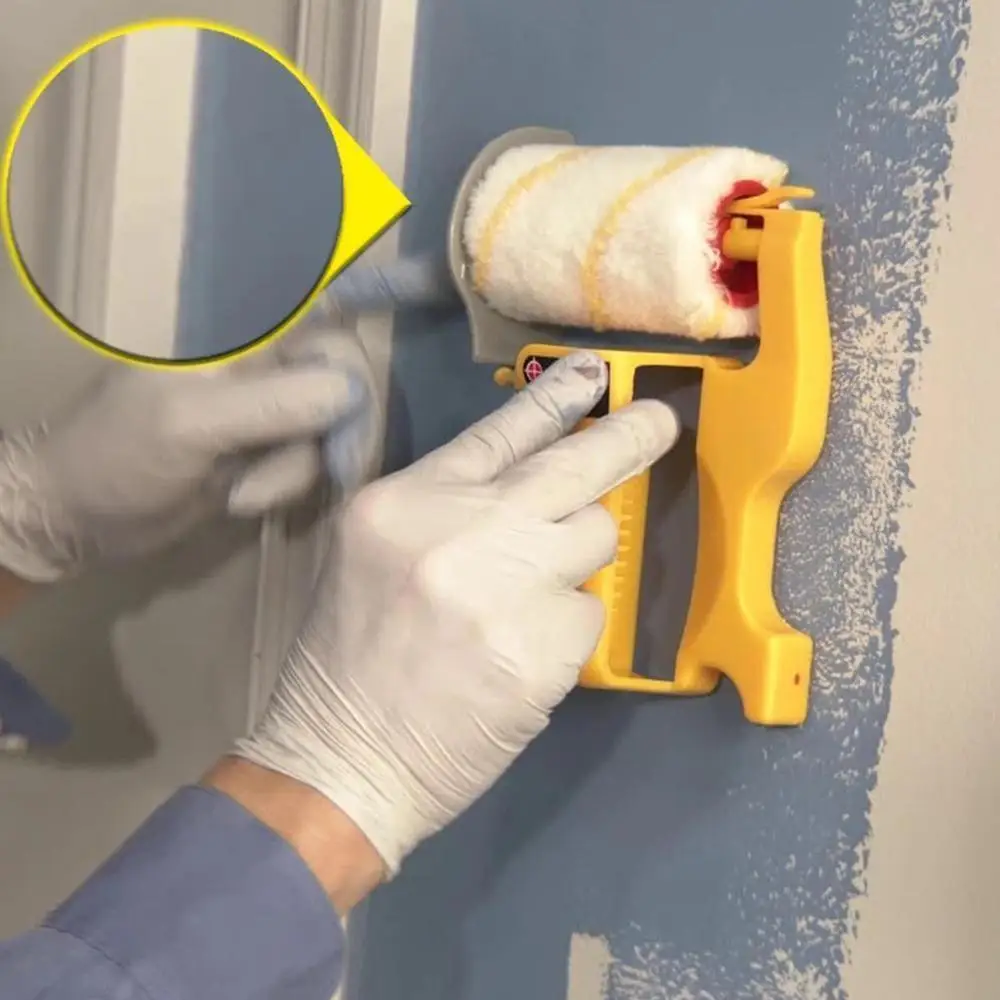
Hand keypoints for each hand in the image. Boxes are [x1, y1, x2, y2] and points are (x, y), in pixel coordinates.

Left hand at [0, 327, 380, 582]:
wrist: (80, 519)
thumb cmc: (118, 456)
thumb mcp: (190, 424)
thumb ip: (271, 404)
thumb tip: (352, 392)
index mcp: (239, 336)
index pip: (320, 315)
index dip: (362, 322)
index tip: (387, 346)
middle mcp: (261, 364)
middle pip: (341, 376)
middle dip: (334, 427)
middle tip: (323, 465)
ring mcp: (267, 411)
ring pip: (330, 429)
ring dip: (295, 470)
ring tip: (243, 493)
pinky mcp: (267, 454)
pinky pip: (308, 462)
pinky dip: (285, 487)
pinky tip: (242, 500)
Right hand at [234, 351, 679, 874]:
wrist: (341, 763)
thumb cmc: (349, 658)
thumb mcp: (373, 555)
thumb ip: (444, 510)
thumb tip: (527, 488)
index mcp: (405, 501)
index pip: (499, 432)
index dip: (555, 400)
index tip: (595, 377)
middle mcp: (461, 529)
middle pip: (573, 466)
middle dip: (629, 438)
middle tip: (661, 421)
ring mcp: (509, 587)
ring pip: (595, 537)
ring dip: (577, 560)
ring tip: (528, 597)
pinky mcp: (546, 648)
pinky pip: (588, 613)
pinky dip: (566, 629)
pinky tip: (521, 657)